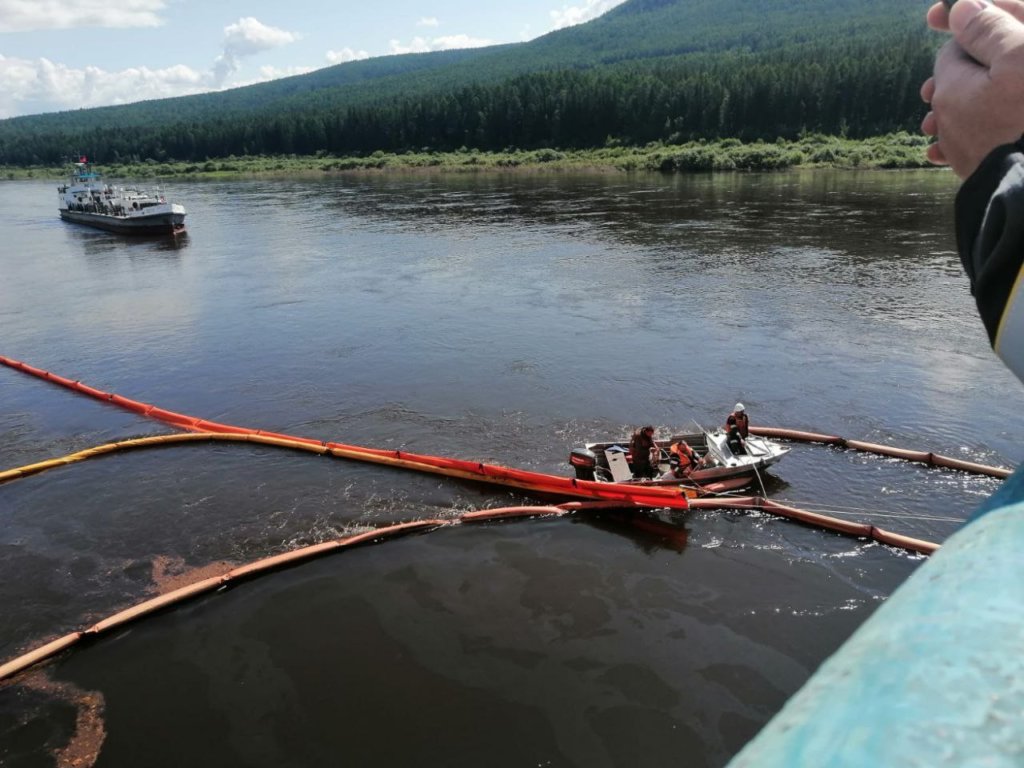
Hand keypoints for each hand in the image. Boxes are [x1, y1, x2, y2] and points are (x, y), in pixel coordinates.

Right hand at [921, 0, 1023, 177]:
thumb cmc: (1003, 132)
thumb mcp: (977, 74)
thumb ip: (975, 35)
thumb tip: (967, 9)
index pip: (1003, 7)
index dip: (964, 10)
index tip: (932, 18)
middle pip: (995, 54)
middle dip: (954, 72)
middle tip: (926, 91)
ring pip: (991, 91)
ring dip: (953, 107)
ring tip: (929, 127)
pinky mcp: (1022, 141)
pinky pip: (995, 125)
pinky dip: (966, 133)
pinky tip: (940, 150)